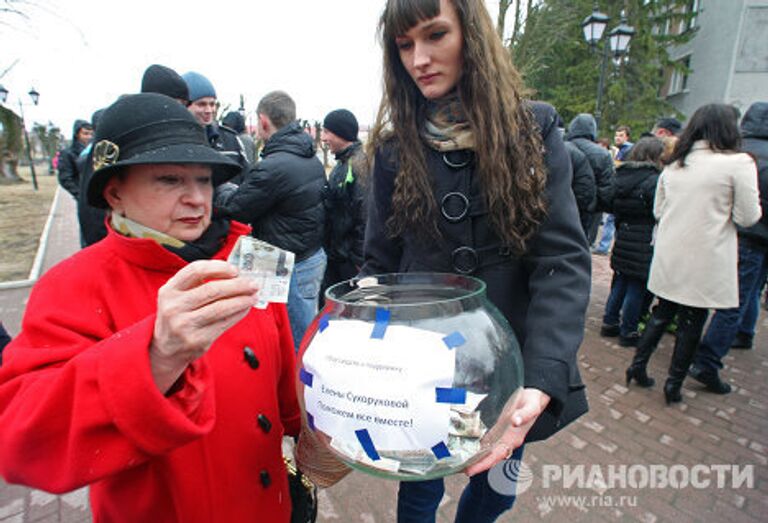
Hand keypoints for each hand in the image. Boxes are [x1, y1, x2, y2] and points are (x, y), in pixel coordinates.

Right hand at [150, 260, 258, 392]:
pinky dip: (239, 313)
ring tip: (253, 295)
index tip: (235, 270)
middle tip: (252, 283)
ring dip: (242, 300)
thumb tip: (235, 274)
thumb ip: (199, 283)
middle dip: (237, 285)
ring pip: (221, 307)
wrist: (166, 348)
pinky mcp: (198, 340)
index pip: (196, 270)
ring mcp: (185, 325)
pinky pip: (224, 323)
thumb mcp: (178, 296)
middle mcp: (174, 307)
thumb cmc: (178, 316)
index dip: (219, 267)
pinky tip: (245, 308)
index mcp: (169, 290)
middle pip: (212, 289)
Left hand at [464, 388, 549, 475]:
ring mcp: (502, 436)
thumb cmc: (532, 403)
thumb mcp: (531, 407)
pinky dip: (476, 445)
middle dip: (475, 464)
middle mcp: (507, 440)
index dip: (483, 464)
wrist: (535, 397)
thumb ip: (524, 414)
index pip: (496, 455)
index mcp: (513, 438)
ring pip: (487, 450)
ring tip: (459, 461)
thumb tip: (515, 421)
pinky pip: (486, 441)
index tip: (470, 470)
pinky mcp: (498, 429)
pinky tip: (466, 445)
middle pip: (489, 456)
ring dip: (474, 456)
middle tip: (459, 469)